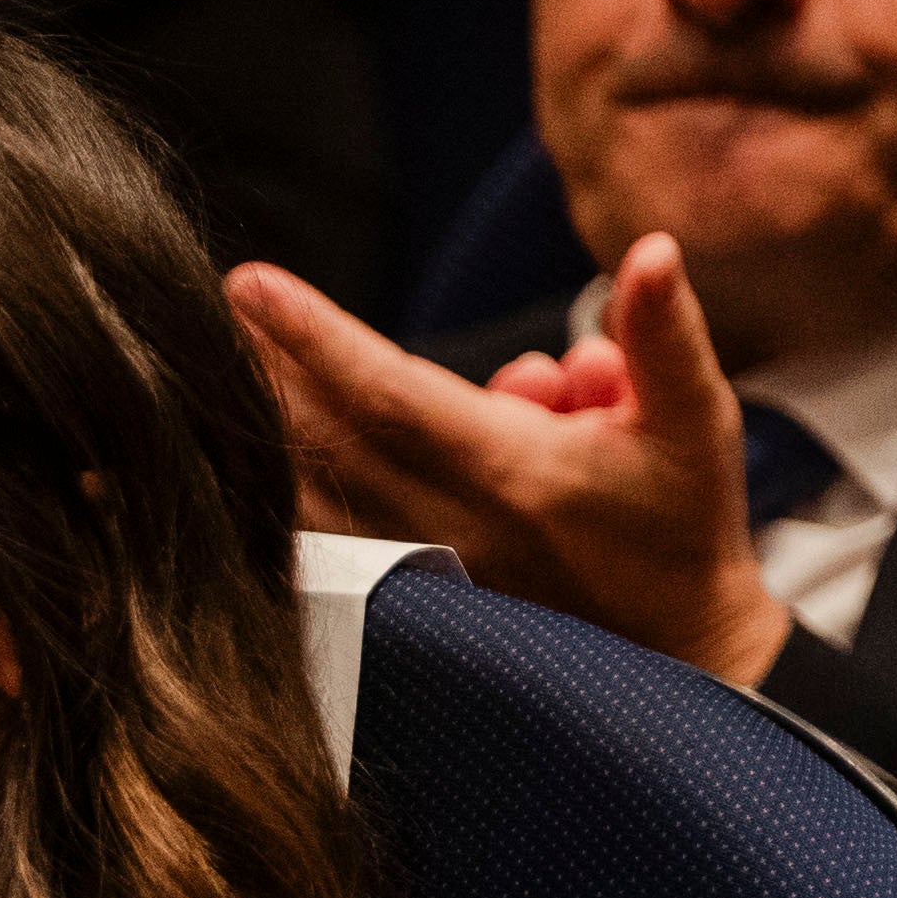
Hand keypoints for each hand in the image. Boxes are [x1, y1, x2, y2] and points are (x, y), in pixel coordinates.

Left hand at [233, 235, 791, 686]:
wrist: (678, 649)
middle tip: (202, 305)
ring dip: (259, 430)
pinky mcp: (409, 599)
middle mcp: (449, 523)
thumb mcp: (694, 419)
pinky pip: (320, 540)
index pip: (388, 391)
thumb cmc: (683, 523)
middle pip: (325, 434)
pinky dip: (276, 498)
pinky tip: (231, 464)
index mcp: (511, 471)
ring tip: (208, 370)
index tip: (249, 283)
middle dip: (262, 366)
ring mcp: (420, 570)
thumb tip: (654, 248)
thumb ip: (665, 333)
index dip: (315, 336)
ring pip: (310, 492)